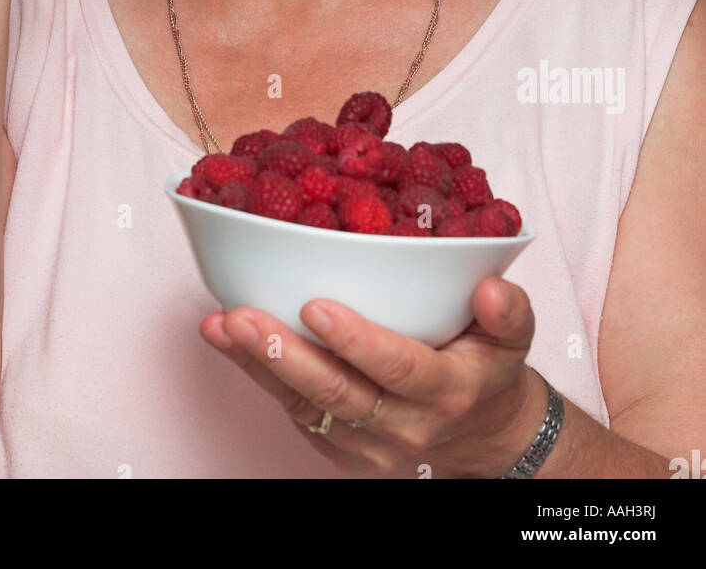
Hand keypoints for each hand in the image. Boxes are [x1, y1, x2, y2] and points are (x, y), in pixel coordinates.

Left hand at [200, 275, 547, 477]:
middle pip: (336, 394)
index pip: (398, 368)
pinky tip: (228, 338)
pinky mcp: (339, 446)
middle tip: (241, 315)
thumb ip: (508, 311)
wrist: (480, 430)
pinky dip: (257, 374)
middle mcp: (404, 424)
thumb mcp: (513, 336)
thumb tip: (491, 286)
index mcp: (446, 390)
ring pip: (305, 404)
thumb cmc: (486, 366)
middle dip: (283, 353)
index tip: (316, 305)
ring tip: (219, 323)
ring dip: (256, 363)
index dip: (356, 340)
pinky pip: (293, 411)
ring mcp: (367, 442)